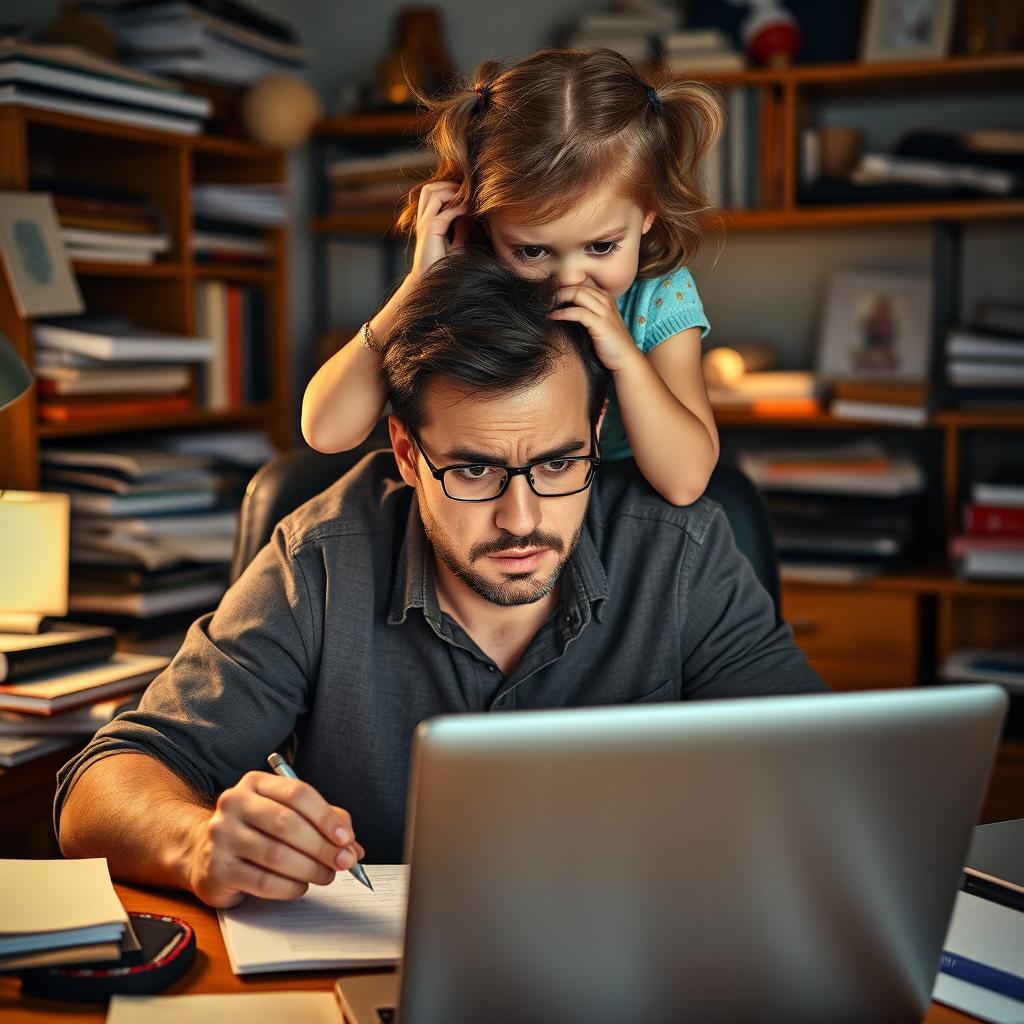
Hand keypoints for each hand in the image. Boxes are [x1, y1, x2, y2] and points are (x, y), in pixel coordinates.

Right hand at [185, 771, 364, 907]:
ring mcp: (221, 836)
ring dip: (310, 869)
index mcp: (255, 783)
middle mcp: (234, 804)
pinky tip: (300, 886)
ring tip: (325, 876)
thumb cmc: (256, 831)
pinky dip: (290, 887)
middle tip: (343, 862)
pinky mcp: (216, 870)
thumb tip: (352, 846)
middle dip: (323, 847)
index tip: (347, 838)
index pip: (298, 793)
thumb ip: (322, 823)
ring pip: (277, 855)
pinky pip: (263, 882)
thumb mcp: (287, 814)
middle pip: (288, 824)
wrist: (202, 852)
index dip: (327, 817)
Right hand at [409, 179, 469, 280]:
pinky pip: (444, 211)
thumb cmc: (444, 265)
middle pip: (430, 188)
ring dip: (452, 191)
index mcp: (427, 221)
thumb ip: (462, 227)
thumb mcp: (457, 243)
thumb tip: (470, 212)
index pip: (433, 193)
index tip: (467, 192)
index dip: (449, 188)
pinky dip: (457, 208)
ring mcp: (425, 223)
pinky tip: (469, 210)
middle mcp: (424, 219)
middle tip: (467, 188)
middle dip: (449, 184)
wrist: (432, 281)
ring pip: (433, 193)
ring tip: (467, 196)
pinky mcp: (430, 230)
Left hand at [549, 286, 641, 374]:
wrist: (625, 359)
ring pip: (578, 294)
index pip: (582, 284)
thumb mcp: (598, 323)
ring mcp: (604, 311)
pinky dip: (563, 313)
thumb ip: (586, 313)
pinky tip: (553, 317)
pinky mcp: (600, 324)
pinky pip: (578, 312)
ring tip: (546, 305)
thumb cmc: (609, 344)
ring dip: (559, 297)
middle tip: (544, 299)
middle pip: (578, 286)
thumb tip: (563, 309)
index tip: (549, 294)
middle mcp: (606, 301)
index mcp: (605, 298)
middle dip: (559, 290)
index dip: (564, 286)